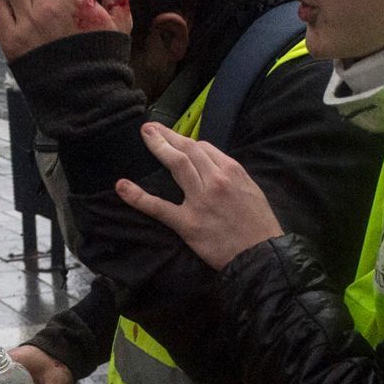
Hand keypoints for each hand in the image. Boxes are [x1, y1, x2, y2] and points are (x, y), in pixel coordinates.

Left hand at [116, 123, 283, 269]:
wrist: (262, 255)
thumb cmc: (260, 225)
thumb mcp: (252, 190)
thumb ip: (231, 176)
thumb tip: (212, 167)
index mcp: (232, 171)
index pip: (204, 148)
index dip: (186, 142)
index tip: (176, 140)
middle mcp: (215, 180)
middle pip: (187, 149)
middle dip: (167, 135)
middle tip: (150, 128)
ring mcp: (200, 200)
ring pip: (176, 165)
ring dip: (157, 146)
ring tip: (144, 136)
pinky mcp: (188, 223)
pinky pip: (159, 207)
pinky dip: (138, 197)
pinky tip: (122, 186)